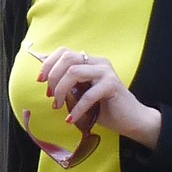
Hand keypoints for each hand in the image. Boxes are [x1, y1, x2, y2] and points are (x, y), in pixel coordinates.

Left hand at [36, 48, 161, 149]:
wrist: (131, 120)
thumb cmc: (105, 108)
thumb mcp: (81, 94)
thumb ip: (68, 86)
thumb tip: (46, 82)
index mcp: (90, 61)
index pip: (64, 52)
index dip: (48, 64)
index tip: (40, 80)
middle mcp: (98, 62)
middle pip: (67, 58)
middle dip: (53, 76)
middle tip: (50, 95)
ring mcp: (106, 72)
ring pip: (74, 72)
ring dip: (60, 90)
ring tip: (57, 106)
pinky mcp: (112, 85)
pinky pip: (87, 94)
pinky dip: (76, 108)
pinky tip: (71, 119)